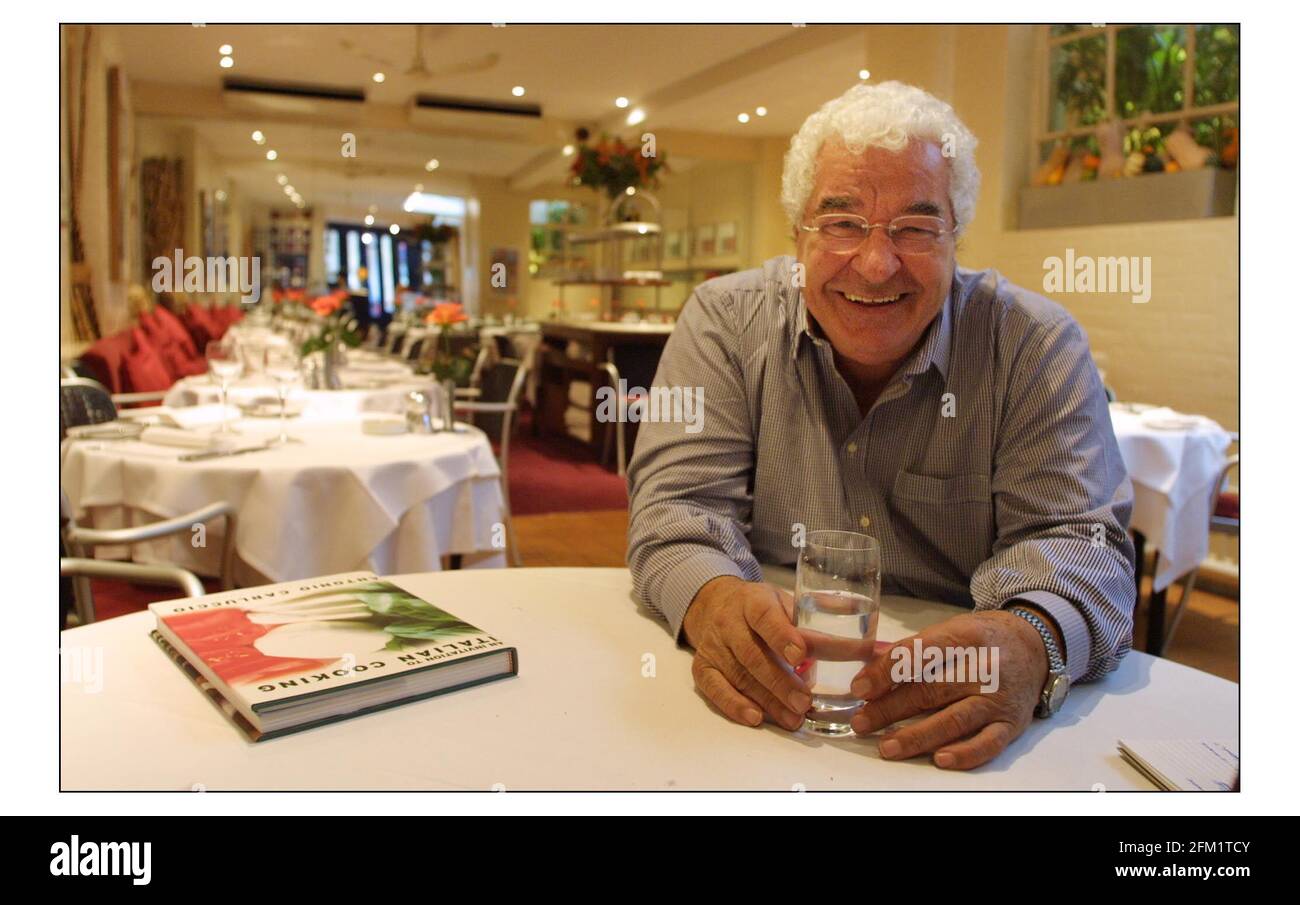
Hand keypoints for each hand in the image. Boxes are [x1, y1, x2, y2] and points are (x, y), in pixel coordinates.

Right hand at [683, 576, 810, 729]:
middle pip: (752, 655)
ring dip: (767, 701)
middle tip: (805, 702)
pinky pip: (714, 689)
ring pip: (739, 676)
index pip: (765, 617)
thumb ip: (814, 615)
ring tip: (793, 718)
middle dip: (780, 682)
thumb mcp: (782, 599)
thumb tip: (858, 622)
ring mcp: (713, 647)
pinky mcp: (702, 667)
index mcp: (752, 601)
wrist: (713, 604)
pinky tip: (755, 718)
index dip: (781, 637)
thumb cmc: (758, 607)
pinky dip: (733, 705)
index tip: (801, 656)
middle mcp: (728, 623)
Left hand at [847, 611, 1048, 769]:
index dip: (886, 672)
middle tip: (862, 722)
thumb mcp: (951, 630)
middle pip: (931, 690)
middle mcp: (983, 667)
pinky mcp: (1011, 724)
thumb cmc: (981, 640)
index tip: (860, 688)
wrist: (1034, 646)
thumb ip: (914, 651)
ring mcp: (998, 697)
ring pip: (954, 719)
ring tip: (887, 746)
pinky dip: (965, 753)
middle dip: (891, 708)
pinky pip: (988, 743)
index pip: (919, 654)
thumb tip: (870, 674)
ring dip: (917, 735)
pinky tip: (939, 759)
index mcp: (964, 637)